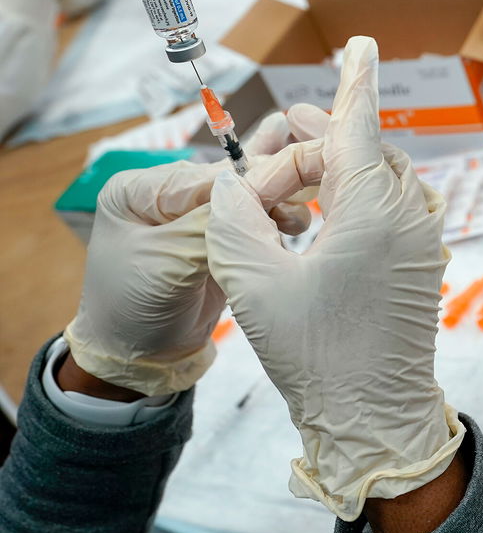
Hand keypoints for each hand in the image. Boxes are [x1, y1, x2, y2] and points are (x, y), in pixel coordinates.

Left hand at [63, 112, 312, 396]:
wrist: (139, 357)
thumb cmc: (134, 308)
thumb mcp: (168, 261)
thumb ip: (207, 223)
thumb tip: (251, 190)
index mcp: (139, 190)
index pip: (202, 175)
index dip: (244, 182)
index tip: (285, 189)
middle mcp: (166, 195)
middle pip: (226, 181)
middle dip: (264, 191)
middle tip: (299, 204)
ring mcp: (193, 216)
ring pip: (243, 197)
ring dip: (273, 205)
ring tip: (298, 221)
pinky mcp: (216, 237)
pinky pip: (249, 219)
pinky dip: (271, 221)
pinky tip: (294, 225)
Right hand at [207, 36, 461, 521]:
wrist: (376, 419)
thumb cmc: (315, 356)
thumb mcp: (252, 281)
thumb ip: (235, 216)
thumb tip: (233, 186)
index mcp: (372, 209)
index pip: (357, 125)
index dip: (355, 80)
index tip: (364, 41)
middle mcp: (407, 215)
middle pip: (363, 149)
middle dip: (320, 135)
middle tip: (278, 139)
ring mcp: (422, 240)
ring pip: (382, 176)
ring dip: (339, 166)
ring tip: (294, 178)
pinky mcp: (422, 263)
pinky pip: (394, 206)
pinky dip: (359, 194)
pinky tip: (326, 214)